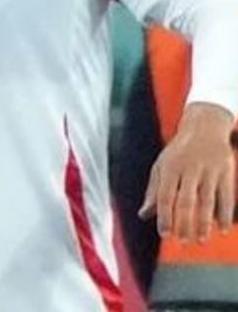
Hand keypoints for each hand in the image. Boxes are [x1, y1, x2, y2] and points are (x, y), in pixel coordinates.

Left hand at [140, 102, 236, 242]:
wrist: (204, 128)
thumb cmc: (178, 153)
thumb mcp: (161, 166)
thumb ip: (153, 191)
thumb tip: (143, 215)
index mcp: (170, 168)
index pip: (166, 196)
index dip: (165, 216)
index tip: (165, 235)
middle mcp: (189, 169)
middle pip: (187, 201)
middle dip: (185, 224)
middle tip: (184, 242)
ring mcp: (209, 170)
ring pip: (207, 201)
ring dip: (204, 223)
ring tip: (201, 240)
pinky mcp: (226, 172)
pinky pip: (226, 196)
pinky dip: (224, 214)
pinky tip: (222, 229)